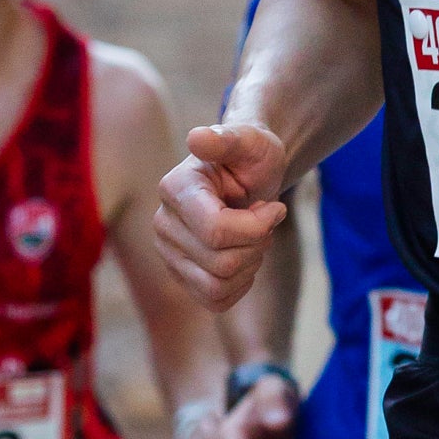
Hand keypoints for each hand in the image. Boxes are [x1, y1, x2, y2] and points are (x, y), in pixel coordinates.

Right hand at [156, 121, 290, 312]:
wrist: (248, 176)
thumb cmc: (253, 157)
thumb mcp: (252, 142)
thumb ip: (228, 140)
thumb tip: (197, 138)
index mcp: (175, 189)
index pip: (217, 232)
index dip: (257, 227)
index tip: (275, 208)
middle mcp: (163, 224)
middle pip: (222, 263)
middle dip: (257, 245)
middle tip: (263, 221)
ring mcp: (168, 253)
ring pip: (217, 287)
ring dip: (249, 266)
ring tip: (253, 238)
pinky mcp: (181, 276)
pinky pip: (215, 300)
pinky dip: (240, 285)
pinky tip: (244, 257)